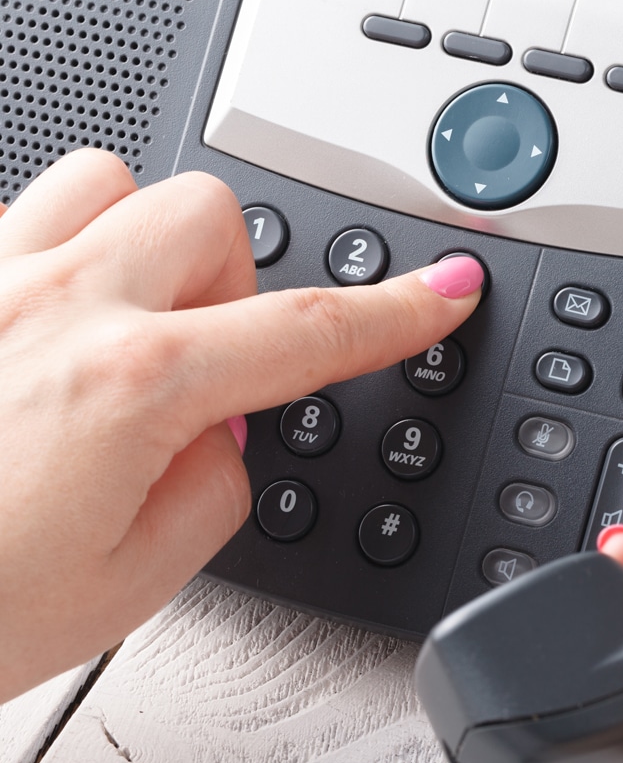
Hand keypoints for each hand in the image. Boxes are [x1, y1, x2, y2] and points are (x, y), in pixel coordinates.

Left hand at [0, 150, 483, 701]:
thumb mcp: (133, 583)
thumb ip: (215, 484)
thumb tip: (224, 428)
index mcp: (130, 388)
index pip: (307, 332)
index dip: (394, 312)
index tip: (440, 290)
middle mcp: (55, 307)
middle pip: (207, 210)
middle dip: (235, 279)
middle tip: (208, 355)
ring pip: (108, 179)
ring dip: (144, 244)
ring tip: (126, 318)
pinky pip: (18, 210)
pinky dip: (59, 252)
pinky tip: (44, 322)